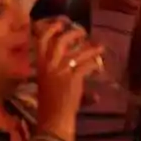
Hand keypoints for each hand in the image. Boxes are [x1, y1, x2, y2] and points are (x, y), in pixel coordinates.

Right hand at [33, 19, 101, 140]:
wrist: (53, 117)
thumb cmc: (49, 102)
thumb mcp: (46, 81)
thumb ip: (53, 70)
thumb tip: (69, 59)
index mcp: (40, 66)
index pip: (41, 43)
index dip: (50, 30)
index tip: (59, 23)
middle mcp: (49, 66)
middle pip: (60, 43)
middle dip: (72, 34)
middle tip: (82, 32)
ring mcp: (61, 72)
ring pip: (78, 54)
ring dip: (91, 49)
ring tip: (100, 46)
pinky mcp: (73, 79)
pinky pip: (87, 66)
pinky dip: (94, 64)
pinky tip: (99, 64)